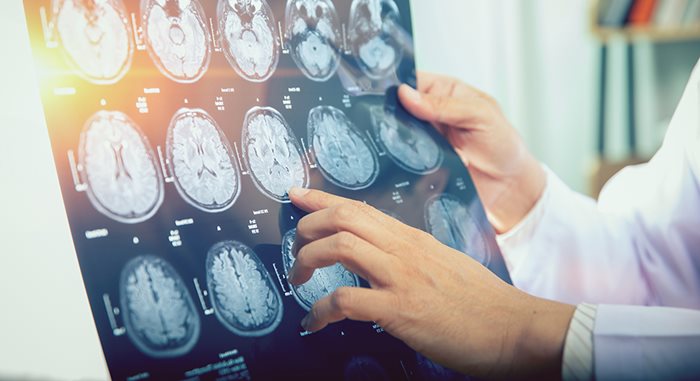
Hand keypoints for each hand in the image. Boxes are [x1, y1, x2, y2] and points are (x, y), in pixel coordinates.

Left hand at [287, 188, 574, 379]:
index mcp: (413, 239)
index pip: (360, 207)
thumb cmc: (482, 302)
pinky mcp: (401, 310)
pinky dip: (320, 310)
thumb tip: (384, 258)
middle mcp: (404, 250)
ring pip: (339, 246)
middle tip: (295, 247)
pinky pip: (345, 300)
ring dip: (308, 260)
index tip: (296, 194)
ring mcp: (402, 277)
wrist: (515, 329)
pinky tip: (313, 322)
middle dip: (307, 227)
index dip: (321, 199)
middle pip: (343, 217)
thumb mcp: (444, 264)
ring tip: (298, 279)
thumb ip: (412, 257)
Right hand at [398, 73, 544, 232]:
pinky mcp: (420, 163)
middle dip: (388, 114)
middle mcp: (430, 114)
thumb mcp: (480, 116)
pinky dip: (401, 161)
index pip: (410, 80)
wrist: (509, 187)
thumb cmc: (503, 145)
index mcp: (444, 92)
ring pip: (395, 134)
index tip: (379, 92)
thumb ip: (445, 105)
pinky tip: (402, 163)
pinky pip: (402, 160)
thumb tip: (405, 94)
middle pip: (397, 108)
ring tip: (393, 143)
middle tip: (382, 121)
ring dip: (394, 140)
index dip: (394, 84)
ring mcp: (423, 140)